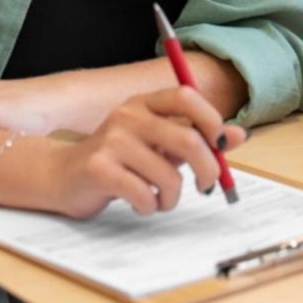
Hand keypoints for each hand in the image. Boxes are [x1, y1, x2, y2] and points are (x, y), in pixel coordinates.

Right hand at [55, 86, 244, 218]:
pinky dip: (150, 206)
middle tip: (208, 185)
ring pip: (168, 175)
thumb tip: (239, 135)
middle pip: (187, 139)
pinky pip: (144, 194)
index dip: (211, 118)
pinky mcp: (99, 168)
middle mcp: (128, 115)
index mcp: (144, 103)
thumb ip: (196, 136)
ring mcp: (112, 141)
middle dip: (208, 168)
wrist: (63, 175)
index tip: (221, 144)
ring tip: (161, 199)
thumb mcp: (158, 143)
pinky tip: (141, 203)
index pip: (186, 96)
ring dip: (173, 197)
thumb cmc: (118, 160)